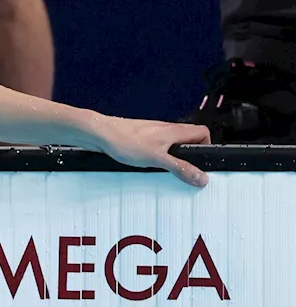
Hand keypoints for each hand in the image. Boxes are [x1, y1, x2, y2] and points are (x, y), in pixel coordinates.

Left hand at [94, 117, 211, 187]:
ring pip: (173, 144)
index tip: (204, 163)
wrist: (100, 133)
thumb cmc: (125, 141)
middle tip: (188, 171)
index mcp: (174, 131)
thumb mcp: (157, 158)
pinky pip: (158, 146)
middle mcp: (165, 129)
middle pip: (189, 139)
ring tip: (170, 171)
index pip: (202, 133)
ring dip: (175, 157)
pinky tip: (152, 165)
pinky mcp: (141, 137)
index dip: (207, 147)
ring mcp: (153, 132)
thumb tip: (202, 177)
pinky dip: (160, 156)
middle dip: (191, 156)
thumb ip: (180, 168)